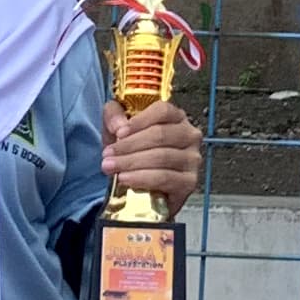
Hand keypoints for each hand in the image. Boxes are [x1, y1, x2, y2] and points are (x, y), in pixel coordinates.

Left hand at [104, 100, 202, 214]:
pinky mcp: (189, 182)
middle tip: (108, 155)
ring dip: (132, 163)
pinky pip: (165, 178)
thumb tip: (119, 126)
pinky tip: (125, 179)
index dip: (140, 120)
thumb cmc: (133, 153)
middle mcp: (189, 135)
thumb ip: (114, 117)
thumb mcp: (119, 129)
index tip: (119, 133)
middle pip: (160, 134)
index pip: (163, 110)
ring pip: (161, 157)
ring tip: (111, 168)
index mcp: (176, 117)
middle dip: (129, 146)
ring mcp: (192, 159)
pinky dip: (142, 178)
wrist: (142, 188)